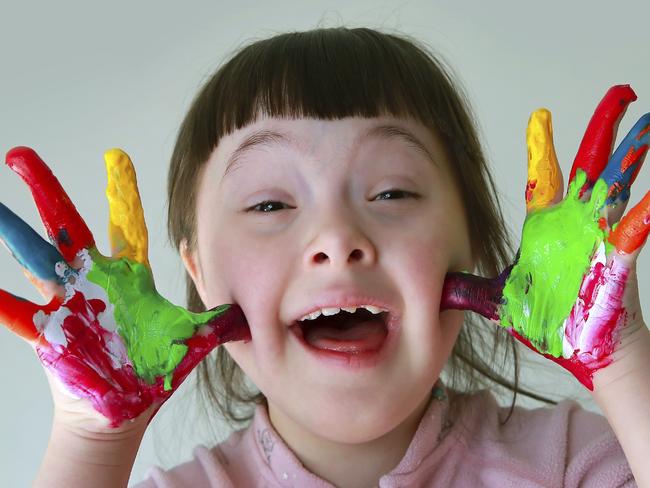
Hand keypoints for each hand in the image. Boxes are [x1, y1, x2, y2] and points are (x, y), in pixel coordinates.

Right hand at [0, 147, 249, 428]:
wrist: (121, 409)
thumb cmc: (151, 370)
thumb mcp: (188, 340)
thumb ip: (213, 324)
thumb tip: (244, 313)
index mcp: (127, 278)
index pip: (125, 226)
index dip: (122, 193)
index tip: (116, 157)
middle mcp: (92, 281)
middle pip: (67, 227)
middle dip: (47, 191)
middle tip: (21, 156)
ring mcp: (66, 303)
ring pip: (35, 260)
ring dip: (15, 236)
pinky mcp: (49, 333)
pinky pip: (21, 316)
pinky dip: (6, 303)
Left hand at [441, 85, 648, 389]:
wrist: (583, 351)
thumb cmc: (550, 324)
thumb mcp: (500, 300)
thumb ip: (470, 290)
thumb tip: (436, 286)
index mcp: (547, 228)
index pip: (543, 179)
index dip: (542, 148)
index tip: (540, 115)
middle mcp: (576, 224)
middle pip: (589, 167)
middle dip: (603, 130)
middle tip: (619, 95)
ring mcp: (600, 237)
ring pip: (619, 186)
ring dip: (634, 155)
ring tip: (647, 125)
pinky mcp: (617, 259)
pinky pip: (634, 231)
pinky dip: (645, 214)